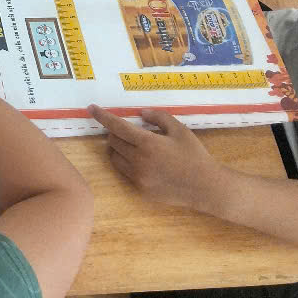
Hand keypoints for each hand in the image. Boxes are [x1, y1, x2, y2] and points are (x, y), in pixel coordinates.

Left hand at [89, 105, 233, 212]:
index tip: (91, 108)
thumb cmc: (194, 155)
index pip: (116, 126)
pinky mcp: (140, 189)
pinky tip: (142, 161)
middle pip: (112, 142)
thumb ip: (158, 117)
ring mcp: (138, 177)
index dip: (102, 116)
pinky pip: (124, 172)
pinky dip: (126, 162)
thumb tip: (140, 114)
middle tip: (127, 130)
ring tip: (133, 145)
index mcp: (147, 143)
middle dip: (115, 133)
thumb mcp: (179, 130)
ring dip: (117, 148)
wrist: (206, 187)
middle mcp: (138, 161)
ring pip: (114, 158)